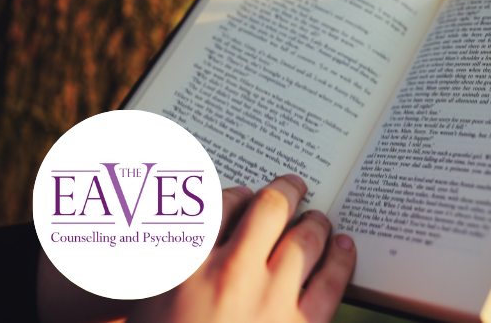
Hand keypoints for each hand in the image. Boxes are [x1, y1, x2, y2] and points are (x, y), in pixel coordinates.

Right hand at [127, 174, 355, 322]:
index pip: (221, 202)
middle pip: (270, 208)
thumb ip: (168, 261)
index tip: (246, 196)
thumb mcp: (146, 304)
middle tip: (293, 186)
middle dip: (286, 190)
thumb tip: (192, 227)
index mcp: (186, 265)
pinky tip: (344, 247)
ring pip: (306, 238)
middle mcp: (230, 274)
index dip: (239, 194)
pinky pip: (333, 281)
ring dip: (317, 222)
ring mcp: (270, 300)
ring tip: (319, 218)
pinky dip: (342, 258)